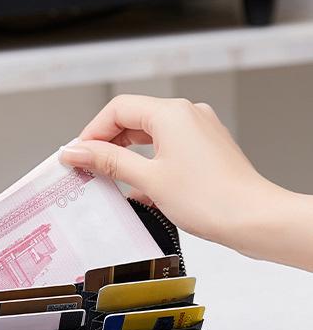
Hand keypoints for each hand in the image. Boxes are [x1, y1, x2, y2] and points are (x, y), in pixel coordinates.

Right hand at [59, 95, 312, 270]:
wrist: (253, 219)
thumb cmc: (211, 199)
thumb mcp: (148, 179)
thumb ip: (108, 162)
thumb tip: (77, 152)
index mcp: (172, 114)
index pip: (118, 110)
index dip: (92, 132)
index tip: (76, 155)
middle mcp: (188, 115)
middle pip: (133, 119)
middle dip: (106, 143)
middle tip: (86, 168)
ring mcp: (199, 132)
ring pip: (150, 135)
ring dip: (125, 154)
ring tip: (108, 179)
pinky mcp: (206, 150)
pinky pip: (167, 148)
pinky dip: (147, 162)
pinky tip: (137, 187)